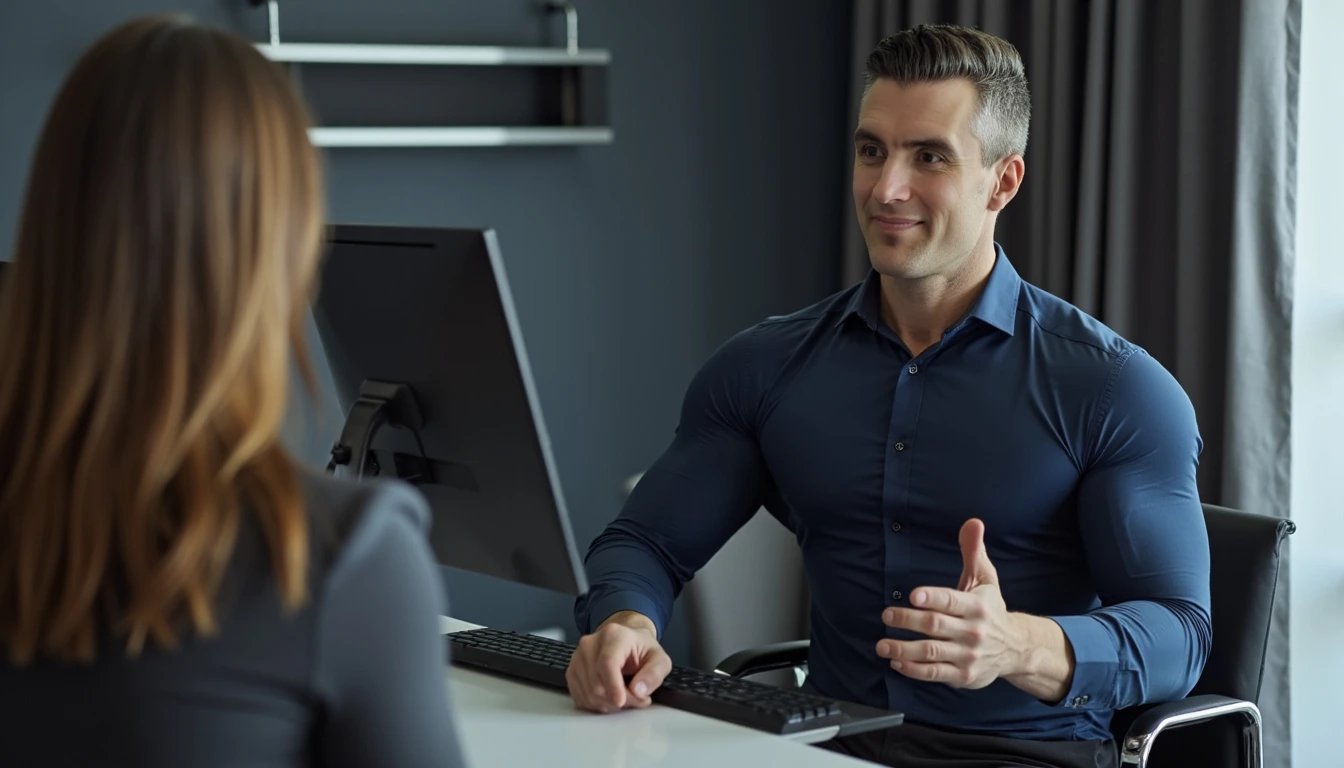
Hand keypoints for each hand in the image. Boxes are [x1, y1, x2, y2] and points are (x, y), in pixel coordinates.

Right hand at [565, 611, 671, 712]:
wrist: (626, 642)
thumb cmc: (641, 649)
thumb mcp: (659, 659)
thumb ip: (654, 674)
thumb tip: (639, 690)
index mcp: (613, 635)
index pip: (607, 663)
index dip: (613, 686)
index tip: (620, 702)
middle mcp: (590, 644)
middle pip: (597, 684)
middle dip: (619, 700)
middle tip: (637, 699)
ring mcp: (578, 658)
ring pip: (588, 694)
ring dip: (609, 704)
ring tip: (625, 697)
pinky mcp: (572, 671)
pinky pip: (581, 697)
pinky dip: (597, 704)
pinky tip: (610, 697)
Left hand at [875, 518, 1027, 688]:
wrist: (1015, 649)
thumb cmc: (991, 609)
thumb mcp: (985, 579)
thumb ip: (974, 551)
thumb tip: (972, 522)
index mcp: (977, 606)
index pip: (951, 601)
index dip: (932, 597)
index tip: (912, 596)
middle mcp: (973, 631)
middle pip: (935, 625)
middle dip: (907, 620)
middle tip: (886, 615)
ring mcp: (967, 655)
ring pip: (931, 652)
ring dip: (904, 649)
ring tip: (882, 644)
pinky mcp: (963, 675)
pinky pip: (935, 673)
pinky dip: (914, 669)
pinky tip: (896, 661)